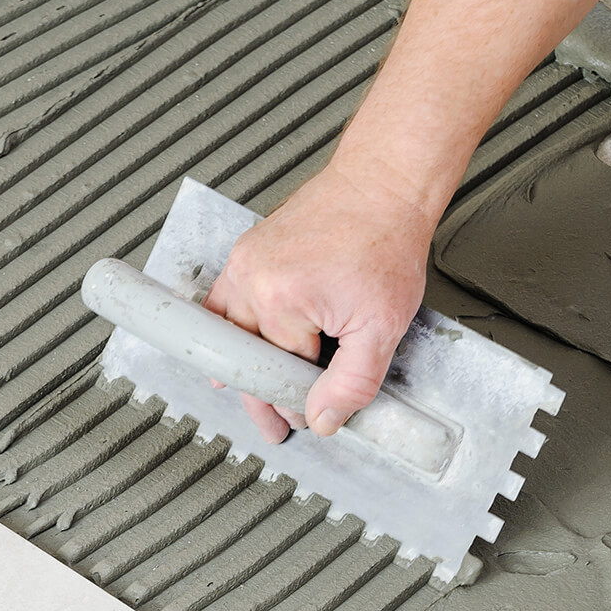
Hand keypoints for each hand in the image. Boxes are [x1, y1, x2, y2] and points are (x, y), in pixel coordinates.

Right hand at [202, 164, 439, 442]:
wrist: (384, 186)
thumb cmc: (386, 242)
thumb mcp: (382, 326)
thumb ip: (352, 383)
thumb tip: (322, 419)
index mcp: (279, 301)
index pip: (276, 374)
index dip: (292, 403)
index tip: (304, 419)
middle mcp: (251, 279)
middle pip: (245, 357)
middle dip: (261, 394)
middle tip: (276, 424)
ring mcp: (244, 262)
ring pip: (228, 331)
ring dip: (241, 363)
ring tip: (247, 391)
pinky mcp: (247, 251)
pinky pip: (224, 301)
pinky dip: (229, 327)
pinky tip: (229, 348)